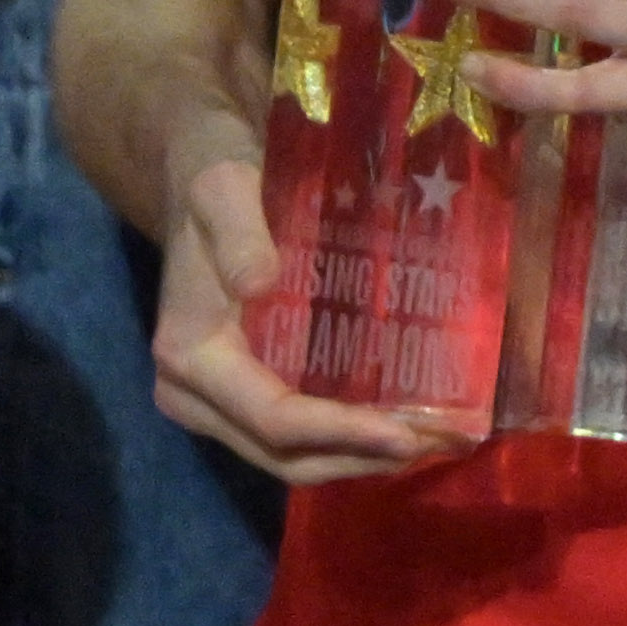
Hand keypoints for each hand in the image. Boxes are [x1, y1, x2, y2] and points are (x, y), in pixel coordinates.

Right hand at [149, 95, 466, 483]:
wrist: (197, 167)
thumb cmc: (214, 173)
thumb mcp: (223, 186)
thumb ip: (238, 230)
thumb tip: (261, 283)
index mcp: (189, 352)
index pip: (271, 417)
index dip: (340, 433)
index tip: (406, 433)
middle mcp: (191, 391)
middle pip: (282, 455)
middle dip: (359, 458)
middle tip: (437, 446)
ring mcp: (212, 399)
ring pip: (288, 458)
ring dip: (356, 459)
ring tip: (429, 445)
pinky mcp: (236, 392)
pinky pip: (290, 437)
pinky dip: (342, 441)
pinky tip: (396, 425)